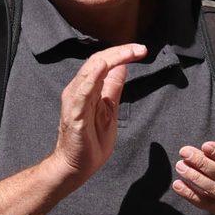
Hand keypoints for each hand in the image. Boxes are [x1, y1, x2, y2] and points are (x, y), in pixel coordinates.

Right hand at [49, 43, 144, 189]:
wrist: (78, 165)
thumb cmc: (92, 139)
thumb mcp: (110, 108)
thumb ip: (113, 87)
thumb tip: (122, 66)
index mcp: (89, 89)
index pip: (104, 62)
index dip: (122, 53)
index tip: (141, 50)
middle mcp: (80, 90)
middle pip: (97, 62)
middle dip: (119, 53)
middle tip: (140, 49)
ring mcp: (75, 101)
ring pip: (89, 73)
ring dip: (109, 60)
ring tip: (126, 53)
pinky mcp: (74, 114)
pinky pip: (82, 92)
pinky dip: (91, 78)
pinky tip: (102, 67)